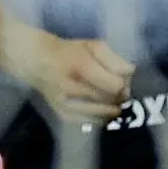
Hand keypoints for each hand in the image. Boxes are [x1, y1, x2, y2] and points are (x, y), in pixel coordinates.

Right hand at [10, 28, 134, 123]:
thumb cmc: (68, 51)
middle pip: (109, 99)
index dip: (124, 85)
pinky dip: (99, 119)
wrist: (36, 61)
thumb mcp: (93, 46)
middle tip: (122, 93)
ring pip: (100, 113)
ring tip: (115, 104)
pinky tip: (103, 114)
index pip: (115, 86)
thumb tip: (131, 74)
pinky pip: (87, 122)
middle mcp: (72, 87)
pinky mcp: (62, 113)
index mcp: (82, 67)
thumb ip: (115, 60)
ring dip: (111, 109)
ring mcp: (65, 102)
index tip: (126, 82)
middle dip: (119, 97)